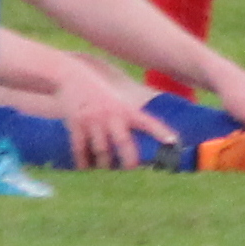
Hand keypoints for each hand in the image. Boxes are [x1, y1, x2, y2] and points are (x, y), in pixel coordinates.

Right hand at [47, 61, 170, 171]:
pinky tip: (85, 167)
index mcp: (125, 109)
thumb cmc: (98, 90)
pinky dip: (83, 161)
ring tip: (107, 169)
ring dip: (105, 164)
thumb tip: (138, 136)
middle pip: (123, 142)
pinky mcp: (76, 125)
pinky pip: (80, 149)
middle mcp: (111, 115)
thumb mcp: (117, 99)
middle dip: (129, 160)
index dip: (161, 132)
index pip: (147, 122)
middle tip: (133, 169)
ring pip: (102, 150)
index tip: (173, 142)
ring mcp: (93, 121)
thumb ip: (127, 115)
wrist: (71, 76)